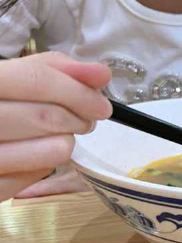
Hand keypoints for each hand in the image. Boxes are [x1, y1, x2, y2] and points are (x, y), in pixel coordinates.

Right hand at [0, 52, 111, 201]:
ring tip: (61, 133)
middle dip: (79, 119)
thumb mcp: (18, 74)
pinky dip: (47, 161)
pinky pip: (41, 175)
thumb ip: (57, 68)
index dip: (77, 91)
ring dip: (67, 140)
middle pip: (49, 116)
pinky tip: (36, 150)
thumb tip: (101, 74)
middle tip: (86, 120)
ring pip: (55, 150)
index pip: (37, 81)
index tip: (103, 105)